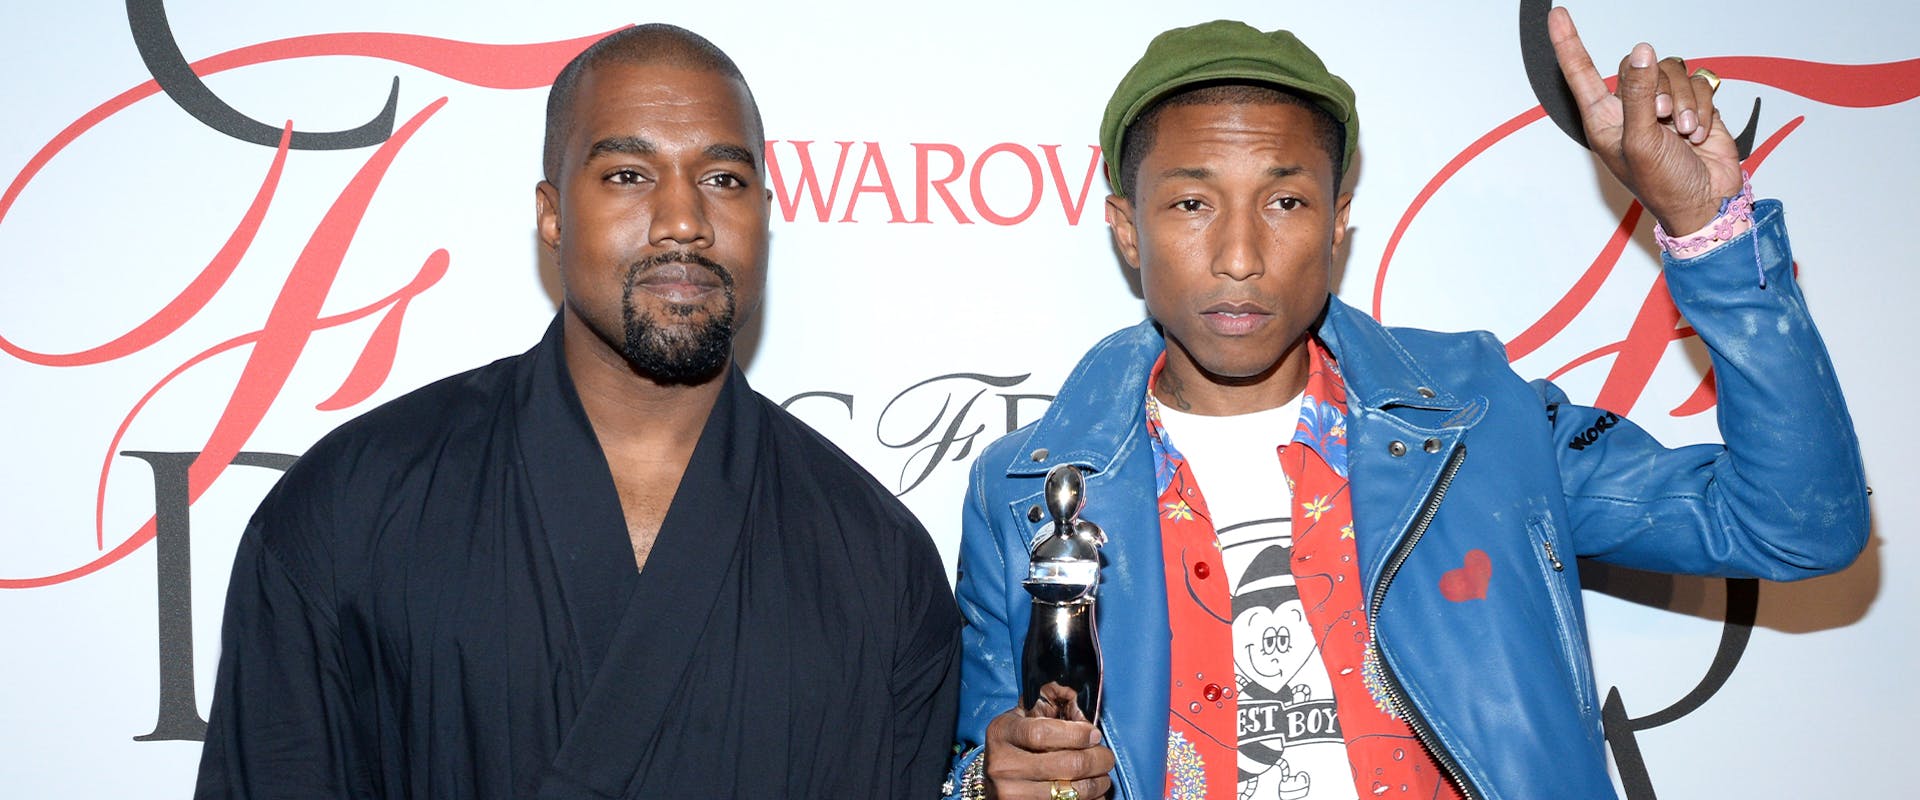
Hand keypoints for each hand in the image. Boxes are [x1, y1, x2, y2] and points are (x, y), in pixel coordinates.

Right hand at [982, 684, 1113, 798]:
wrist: (993, 783)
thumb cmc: (1014, 746)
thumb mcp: (1021, 720)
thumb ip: (1048, 709)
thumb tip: (1084, 710)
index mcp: (1002, 733)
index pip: (1042, 733)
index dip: (1076, 734)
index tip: (1094, 735)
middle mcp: (1003, 765)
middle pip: (1065, 764)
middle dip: (1097, 760)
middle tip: (1106, 757)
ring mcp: (1011, 793)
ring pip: (1072, 791)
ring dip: (1097, 784)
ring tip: (1102, 777)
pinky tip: (1093, 793)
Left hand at [1548, 6, 1743, 232]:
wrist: (1706, 201)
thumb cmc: (1663, 184)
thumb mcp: (1641, 141)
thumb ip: (1638, 94)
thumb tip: (1640, 53)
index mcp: (1603, 117)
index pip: (1581, 72)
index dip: (1569, 43)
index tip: (1557, 15)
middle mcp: (1630, 106)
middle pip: (1639, 64)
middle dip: (1657, 89)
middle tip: (1662, 120)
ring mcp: (1662, 103)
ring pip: (1671, 69)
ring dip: (1683, 101)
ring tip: (1683, 133)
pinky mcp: (1692, 103)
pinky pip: (1698, 82)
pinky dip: (1701, 106)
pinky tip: (1698, 133)